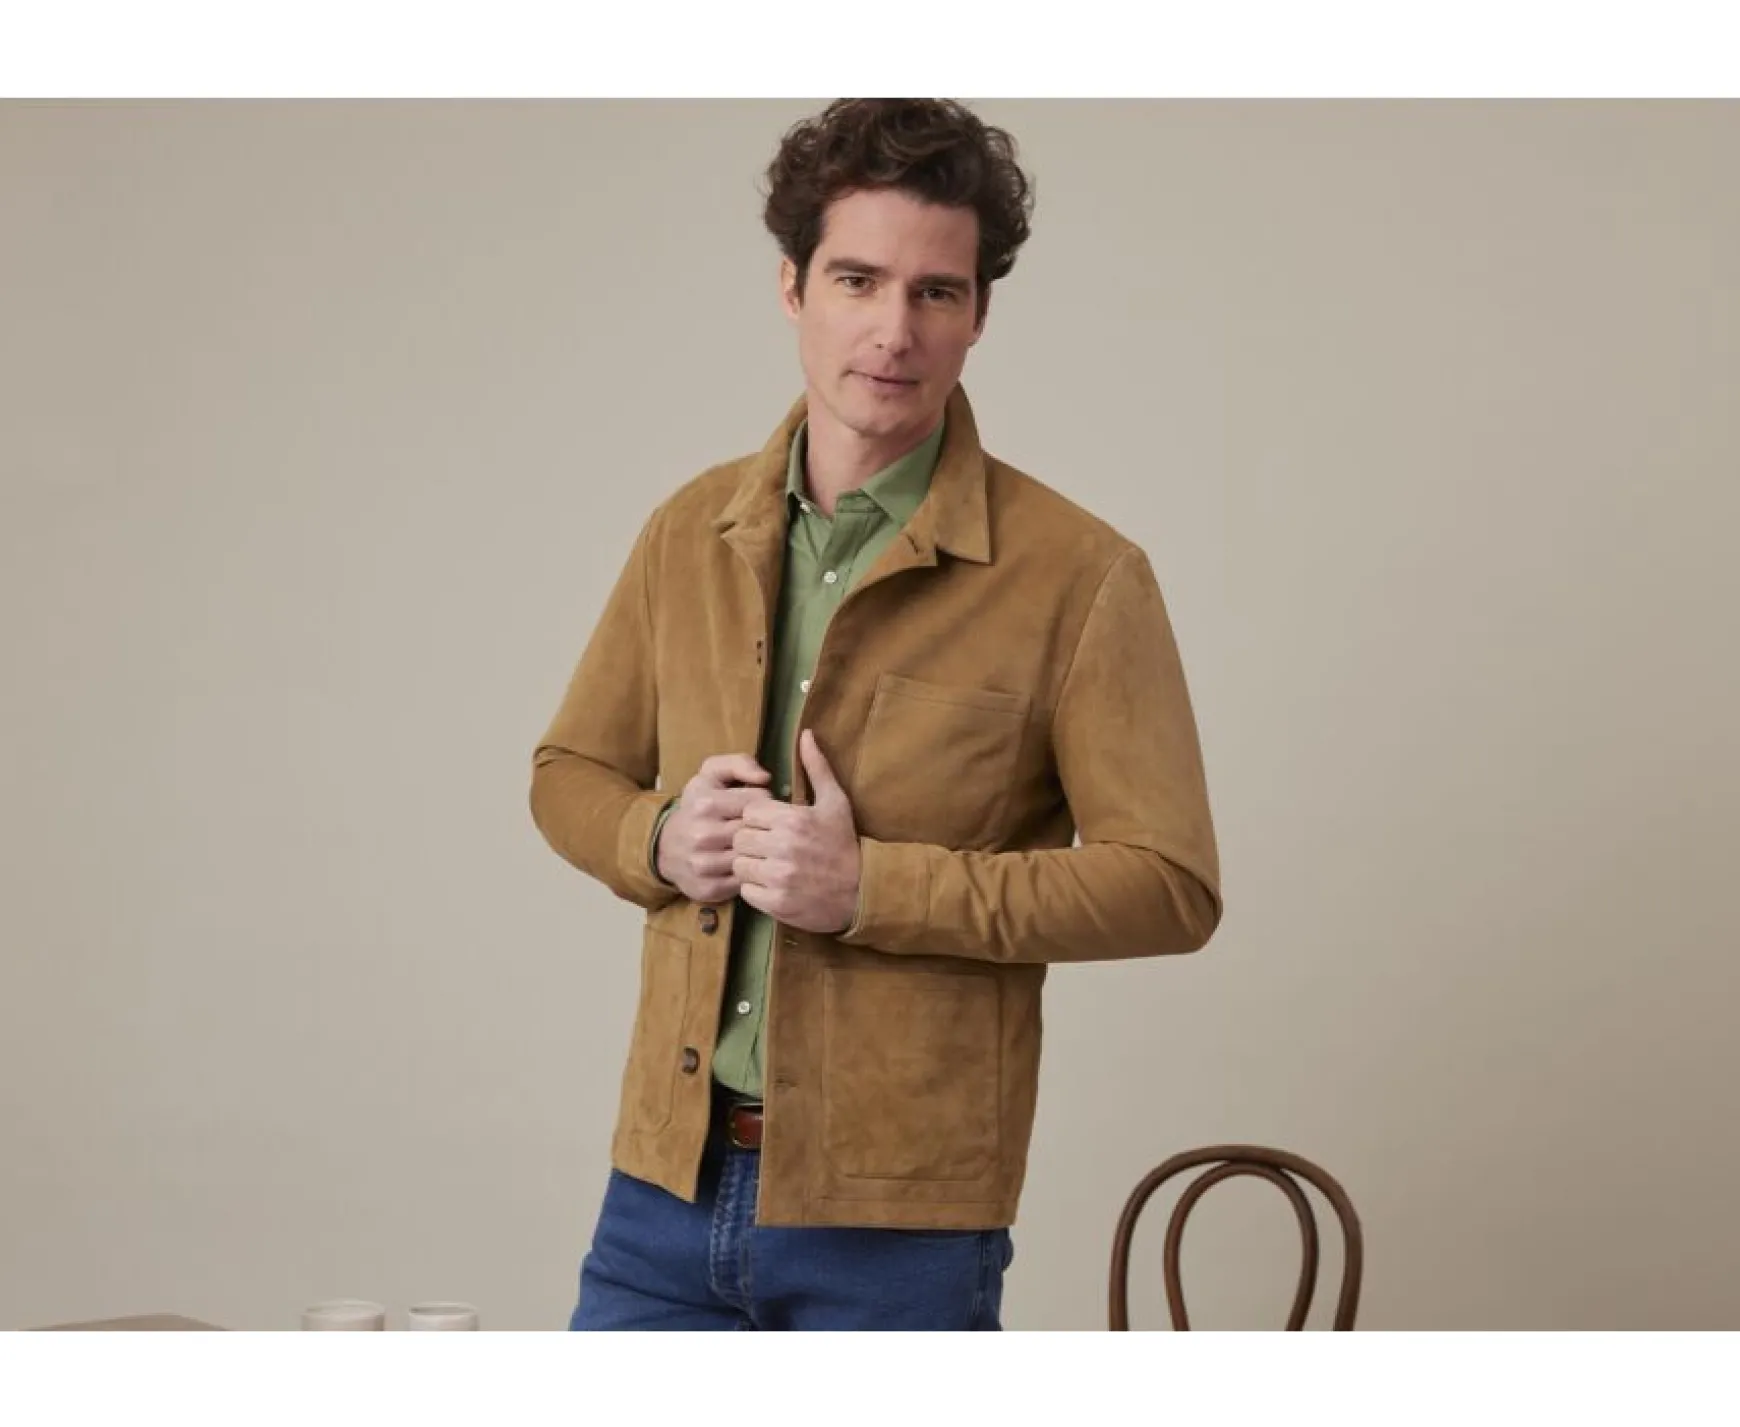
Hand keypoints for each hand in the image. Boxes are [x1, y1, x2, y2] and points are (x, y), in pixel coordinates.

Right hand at [656, 753, 774, 903]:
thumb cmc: (696, 807)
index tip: (757, 806)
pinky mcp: (708, 889)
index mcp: (706, 803)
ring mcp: (704, 865)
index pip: (759, 801)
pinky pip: (744, 883)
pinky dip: (748, 875)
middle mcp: (702, 835)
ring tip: (755, 846)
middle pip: (758, 831)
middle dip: (765, 828)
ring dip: (759, 853)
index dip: (764, 802)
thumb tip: (764, 777)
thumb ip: (739, 763)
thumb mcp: (710, 775)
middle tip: (762, 827)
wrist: (665, 846)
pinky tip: (745, 865)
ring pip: (753, 858)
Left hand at [732, 729, 860, 933]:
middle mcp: (783, 847)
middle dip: (750, 841)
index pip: (749, 812)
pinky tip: (772, 884)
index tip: (771, 826)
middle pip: (740, 838)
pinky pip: (746, 891)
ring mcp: (779, 877)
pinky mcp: (776, 903)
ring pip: (739, 864)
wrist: (861, 892)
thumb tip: (806, 734)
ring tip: (768, 865)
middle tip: (767, 847)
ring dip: (750, 865)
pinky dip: (755, 889)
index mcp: (794, 819)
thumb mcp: (836, 802)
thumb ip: (817, 768)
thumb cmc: (845, 844)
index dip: (757, 819)